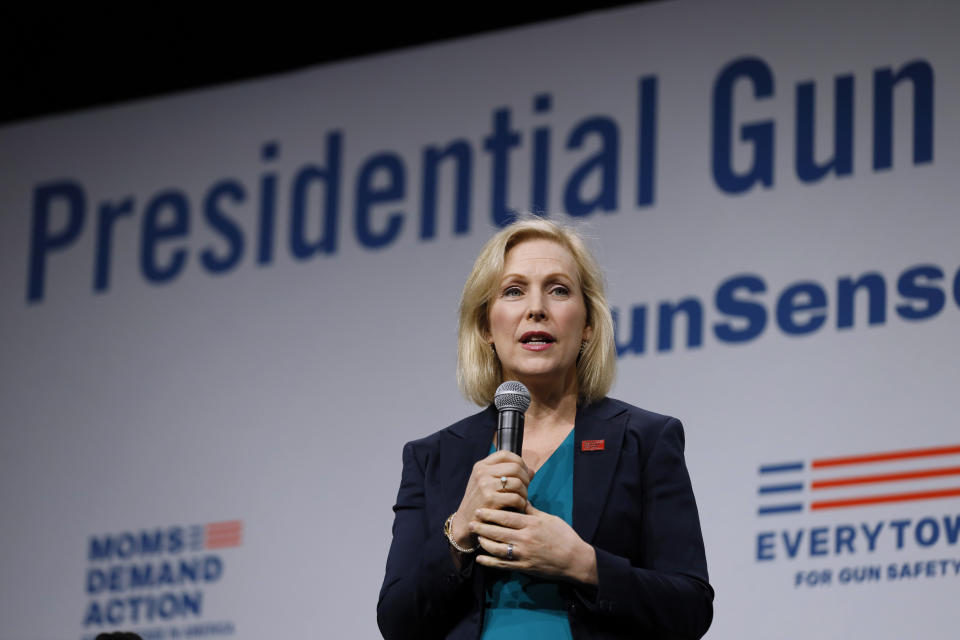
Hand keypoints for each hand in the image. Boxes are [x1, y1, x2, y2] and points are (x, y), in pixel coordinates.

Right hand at [449, 450, 532, 549]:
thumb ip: (508, 475)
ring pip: (517, 483)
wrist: (465, 521)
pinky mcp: (490, 499)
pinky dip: (521, 503)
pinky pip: (515, 498)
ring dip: (524, 493)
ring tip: (522, 499)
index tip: (524, 473)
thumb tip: (532, 471)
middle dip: (525, 479)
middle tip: (525, 489)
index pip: (506, 454)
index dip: (519, 462)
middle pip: (515, 468)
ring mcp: (485, 485)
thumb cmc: (480, 502)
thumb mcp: (488, 484)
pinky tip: (518, 507)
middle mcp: (482, 472)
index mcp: (481, 466)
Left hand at [471, 503, 597, 584]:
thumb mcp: (549, 518)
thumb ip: (532, 510)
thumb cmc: (564, 536)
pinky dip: (489, 562)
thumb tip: (520, 498)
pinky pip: (502, 565)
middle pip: (497, 532)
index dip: (490, 514)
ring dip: (484, 542)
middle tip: (471, 522)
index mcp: (531, 524)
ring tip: (476, 537)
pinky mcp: (523, 567)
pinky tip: (480, 558)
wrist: (574, 560)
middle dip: (482, 527)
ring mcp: (523, 555)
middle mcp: (524, 539)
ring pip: (497, 548)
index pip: (505, 517)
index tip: (478, 510)